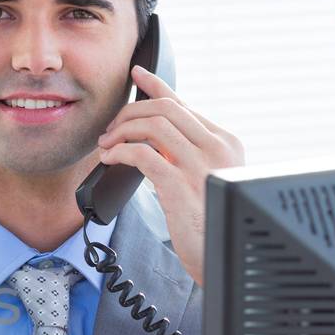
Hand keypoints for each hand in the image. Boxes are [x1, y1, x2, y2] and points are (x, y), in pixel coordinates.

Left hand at [95, 65, 244, 284]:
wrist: (225, 260)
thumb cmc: (210, 225)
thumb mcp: (206, 181)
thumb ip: (187, 157)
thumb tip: (152, 138)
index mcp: (227, 143)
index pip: (185, 105)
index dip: (156, 87)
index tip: (137, 75)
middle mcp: (219, 148)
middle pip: (166, 108)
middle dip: (131, 112)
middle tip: (111, 129)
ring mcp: (202, 165)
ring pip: (154, 125)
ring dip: (122, 131)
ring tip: (107, 145)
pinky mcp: (182, 186)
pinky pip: (143, 154)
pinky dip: (121, 152)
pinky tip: (110, 159)